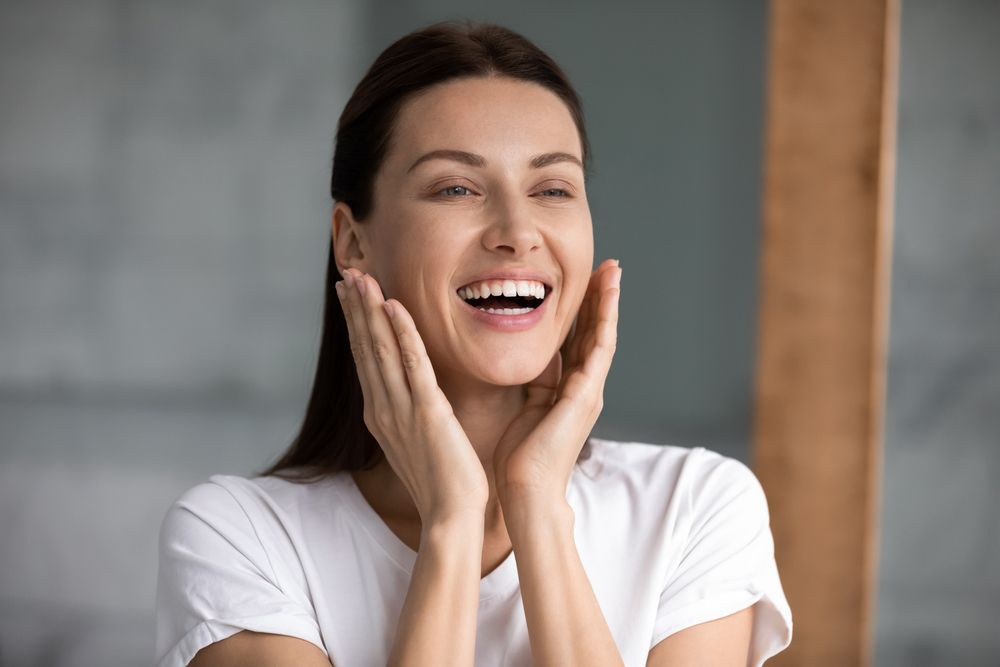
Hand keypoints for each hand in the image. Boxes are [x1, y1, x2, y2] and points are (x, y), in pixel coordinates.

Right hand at [336, 269, 488, 522]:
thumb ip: (410, 414)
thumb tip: (412, 395)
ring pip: (382, 350)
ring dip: (370, 311)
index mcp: (381, 414)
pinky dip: (402, 333)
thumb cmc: (441, 483)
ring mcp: (401, 410)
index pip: (366, 360)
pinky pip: (413, 365)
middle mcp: (383, 409)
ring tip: (362, 278)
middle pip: (366, 349)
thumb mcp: (417, 442)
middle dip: (356, 309)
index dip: (357, 325)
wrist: (451, 516)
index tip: (350, 295)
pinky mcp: (427, 413)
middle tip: (348, 273)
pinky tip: (394, 306)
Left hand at [492, 259, 621, 502]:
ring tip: (612, 272)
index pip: (579, 342)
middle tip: (608, 266)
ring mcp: (589, 391)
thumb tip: (533, 358)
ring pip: (602, 336)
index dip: (584, 312)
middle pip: (595, 333)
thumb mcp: (527, 409)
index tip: (585, 283)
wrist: (527, 491)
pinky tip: (606, 297)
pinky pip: (597, 349)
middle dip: (601, 299)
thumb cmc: (521, 459)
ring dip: (608, 302)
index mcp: (569, 391)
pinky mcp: (585, 395)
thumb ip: (536, 383)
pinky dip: (603, 321)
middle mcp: (585, 388)